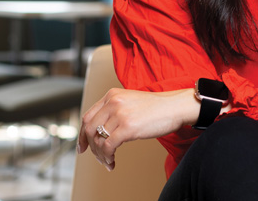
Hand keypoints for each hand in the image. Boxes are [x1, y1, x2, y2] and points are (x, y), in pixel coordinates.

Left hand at [77, 87, 194, 170]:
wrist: (175, 107)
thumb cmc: (156, 108)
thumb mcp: (130, 102)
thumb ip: (114, 110)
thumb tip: (101, 131)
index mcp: (111, 95)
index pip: (88, 116)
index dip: (82, 134)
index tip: (82, 146)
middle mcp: (113, 102)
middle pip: (89, 129)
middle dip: (90, 147)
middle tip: (96, 158)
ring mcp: (120, 114)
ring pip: (98, 139)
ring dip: (100, 155)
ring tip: (107, 161)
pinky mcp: (128, 127)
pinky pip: (108, 146)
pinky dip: (107, 157)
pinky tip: (113, 161)